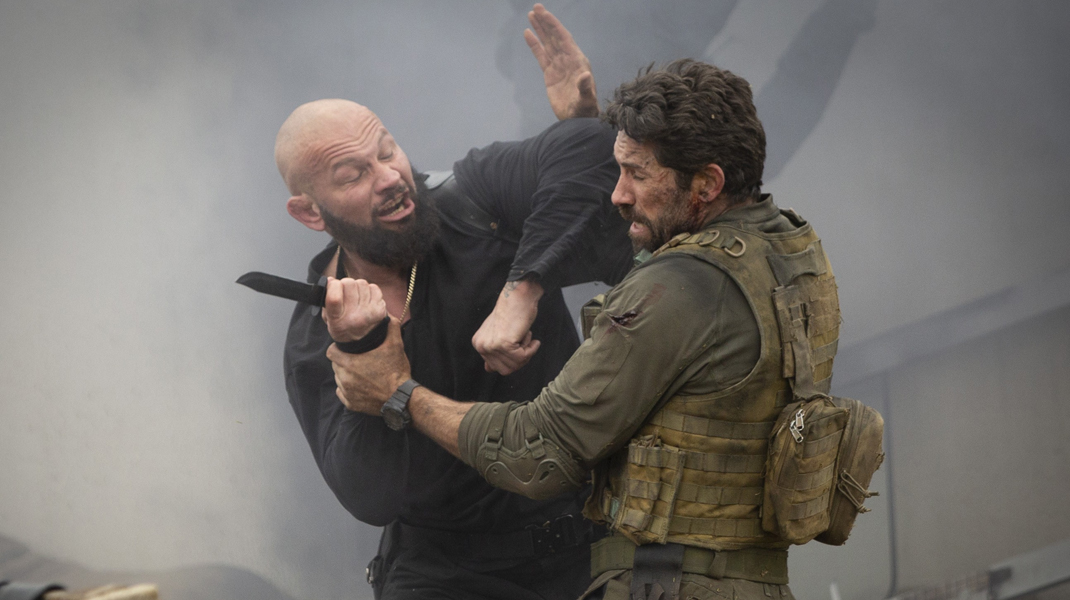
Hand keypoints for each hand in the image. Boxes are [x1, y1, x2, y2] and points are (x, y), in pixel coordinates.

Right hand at [322, 276, 387, 341]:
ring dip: (357, 287)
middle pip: (349, 284)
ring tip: (355, 297)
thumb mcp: (328, 317)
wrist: (361, 340)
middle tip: (345, 291)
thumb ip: (326, 299)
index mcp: (337, 320)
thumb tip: (331, 280)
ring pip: (361, 283)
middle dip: (345, 284)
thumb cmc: (341, 324)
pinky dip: (369, 290)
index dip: (332, 286)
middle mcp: (354, 317)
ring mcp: (368, 313)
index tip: (332, 285)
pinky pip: (374, 287)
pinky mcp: (380, 310)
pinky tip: (365, 299)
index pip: (334, 298)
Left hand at [328, 317, 411, 413]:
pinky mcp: (351, 404)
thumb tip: (388, 315)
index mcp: (349, 363)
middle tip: (358, 360)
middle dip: (344, 362)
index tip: (345, 348)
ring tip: (361, 374)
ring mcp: (347, 393)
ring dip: (346, 375)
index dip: (337, 348)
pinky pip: (343, 393)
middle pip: (335, 366)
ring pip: (339, 379)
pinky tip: (361, 386)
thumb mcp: (395, 346)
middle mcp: (344, 378)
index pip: (331, 352)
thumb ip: (391, 327)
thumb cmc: (396, 372)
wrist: (401, 399)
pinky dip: (349, 390)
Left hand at [472, 278, 542, 374]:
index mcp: (478, 343)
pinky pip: (522, 357)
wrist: (517, 296)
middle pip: (505, 370)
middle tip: (524, 341)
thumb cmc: (512, 312)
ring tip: (524, 335)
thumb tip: (488, 370)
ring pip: (515, 365)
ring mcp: (491, 345)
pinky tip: (529, 335)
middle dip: (519, 359)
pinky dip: (531, 348)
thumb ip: (492, 351)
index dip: (511, 360)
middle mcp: (481, 346)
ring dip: (526, 351)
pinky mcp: (503, 344)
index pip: (495, 368)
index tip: (518, 346)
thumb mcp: (496, 333)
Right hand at [524, 3, 598, 119]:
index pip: (563, 38)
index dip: (554, 25)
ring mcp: (558, 65)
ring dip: (540, 29)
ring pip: (548, 43)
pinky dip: (534, 44)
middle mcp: (567, 59)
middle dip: (546, 22)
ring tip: (531, 15)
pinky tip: (527, 34)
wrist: (577, 119)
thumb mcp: (586, 99)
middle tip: (536, 8)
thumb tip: (586, 76)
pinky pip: (541, 55)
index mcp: (577, 60)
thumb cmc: (584, 109)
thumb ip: (585, 87)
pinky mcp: (550, 73)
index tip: (544, 13)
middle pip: (554, 36)